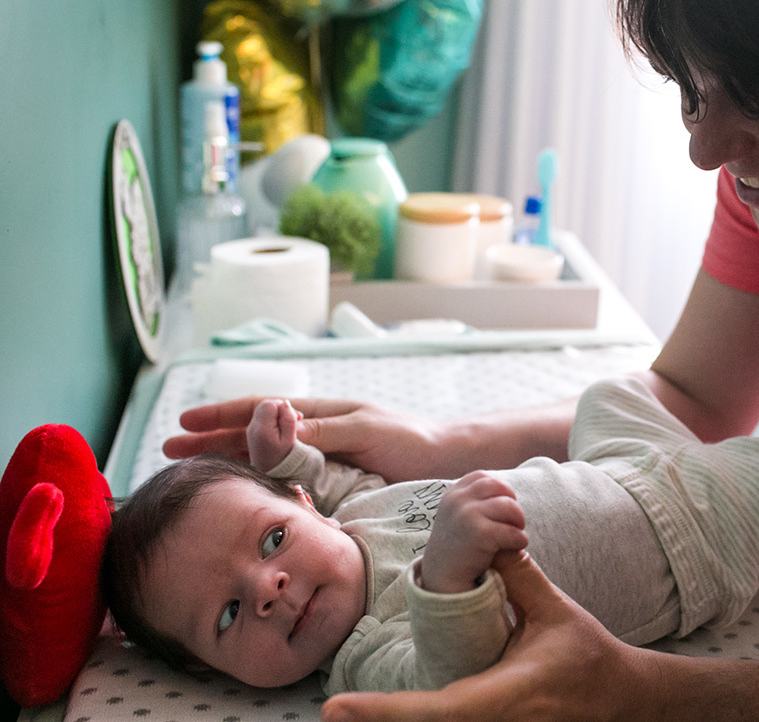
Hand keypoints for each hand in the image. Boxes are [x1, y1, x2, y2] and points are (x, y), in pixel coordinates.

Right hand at [163, 397, 447, 481]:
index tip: (183, 422)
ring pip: (262, 456)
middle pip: (251, 433)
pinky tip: (240, 493)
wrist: (447, 461)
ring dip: (226, 460)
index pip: (260, 410)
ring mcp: (321, 455)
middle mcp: (315, 432)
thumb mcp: (366, 432)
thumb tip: (275, 425)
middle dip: (209, 439)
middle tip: (167, 449)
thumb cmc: (412, 442)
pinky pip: (285, 477)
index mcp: (320, 413)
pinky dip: (257, 481)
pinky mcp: (331, 479)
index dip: (220, 417)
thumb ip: (323, 431)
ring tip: (190, 469)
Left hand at [320, 551, 655, 721]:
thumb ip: (516, 575)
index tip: (337, 707)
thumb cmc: (587, 653)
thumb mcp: (551, 609)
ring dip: (398, 720)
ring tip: (351, 713)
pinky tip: (387, 715)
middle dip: (379, 721)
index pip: (434, 710)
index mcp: (504, 695)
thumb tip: (486, 539)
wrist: (621, 696)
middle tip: (334, 712)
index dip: (385, 712)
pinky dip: (420, 718)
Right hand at [420, 472, 527, 593]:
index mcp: (452, 494)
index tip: (505, 503)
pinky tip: (519, 546)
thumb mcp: (456, 516)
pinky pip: (512, 531)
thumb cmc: (456, 548)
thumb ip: (472, 500)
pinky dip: (520, 539)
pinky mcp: (480, 533)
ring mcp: (467, 514)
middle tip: (516, 521)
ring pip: (509, 506)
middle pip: (499, 487)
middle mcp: (457, 500)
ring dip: (518, 520)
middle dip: (512, 503)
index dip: (499, 488)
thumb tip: (504, 490)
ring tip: (517, 533)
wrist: (442, 578)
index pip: (482, 477)